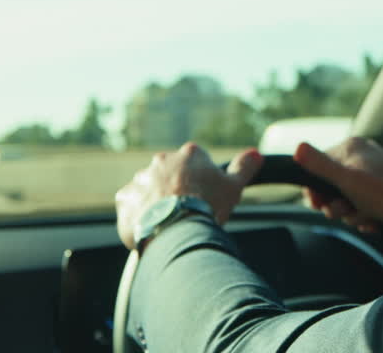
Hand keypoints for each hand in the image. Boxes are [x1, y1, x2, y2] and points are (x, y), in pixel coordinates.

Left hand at [114, 143, 264, 249]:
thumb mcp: (233, 186)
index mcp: (190, 155)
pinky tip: (152, 227)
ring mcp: (142, 178)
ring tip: (170, 223)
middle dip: (177, 190)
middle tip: (188, 212)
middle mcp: (162, 161)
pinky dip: (139, 214)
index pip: (196, 162)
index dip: (202, 182)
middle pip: (172, 175)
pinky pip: (132, 204)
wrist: (176, 228)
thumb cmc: (207, 205)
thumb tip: (256, 154)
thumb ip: (244, 167)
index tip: (205, 198)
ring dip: (157, 201)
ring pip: (151, 189)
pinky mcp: (125, 197)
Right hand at [293, 137, 382, 238]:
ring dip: (352, 213)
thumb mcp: (348, 181)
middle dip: (337, 205)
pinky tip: (374, 221)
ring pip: (346, 197)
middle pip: (331, 185)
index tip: (320, 204)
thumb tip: (297, 148)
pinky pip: (362, 202)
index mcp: (352, 146)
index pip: (317, 166)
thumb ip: (320, 166)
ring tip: (366, 217)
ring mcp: (374, 171)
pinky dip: (365, 215)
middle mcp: (363, 155)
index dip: (316, 190)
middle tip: (347, 212)